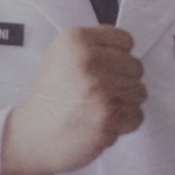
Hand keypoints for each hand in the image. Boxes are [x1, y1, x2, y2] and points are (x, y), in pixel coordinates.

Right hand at [0, 26, 146, 174]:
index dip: (118, 57)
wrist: (34, 135)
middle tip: (99, 93)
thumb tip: (127, 53)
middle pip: (136, 66)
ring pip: (140, 91)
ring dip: (125, 103)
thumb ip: (94, 48)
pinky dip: (125, 123)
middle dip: (123, 81)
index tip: (105, 68)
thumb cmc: (50, 97)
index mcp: (77, 40)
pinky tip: (102, 122)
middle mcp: (89, 61)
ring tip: (100, 108)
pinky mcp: (109, 117)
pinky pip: (137, 115)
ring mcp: (101, 90)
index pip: (125, 41)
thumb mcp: (62, 56)